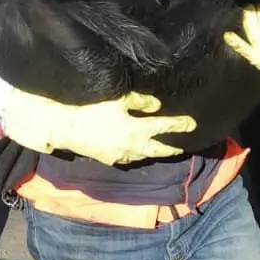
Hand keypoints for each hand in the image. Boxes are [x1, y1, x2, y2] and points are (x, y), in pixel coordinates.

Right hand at [3, 89, 196, 165]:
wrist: (67, 128)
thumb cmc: (92, 110)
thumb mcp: (118, 99)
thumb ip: (140, 102)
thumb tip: (157, 106)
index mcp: (136, 129)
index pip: (163, 127)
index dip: (179, 125)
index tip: (192, 124)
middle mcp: (132, 146)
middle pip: (158, 150)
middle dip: (172, 148)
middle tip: (181, 147)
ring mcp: (121, 156)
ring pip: (144, 156)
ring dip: (154, 152)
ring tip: (161, 147)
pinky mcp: (110, 159)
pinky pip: (129, 158)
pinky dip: (137, 154)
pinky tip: (136, 149)